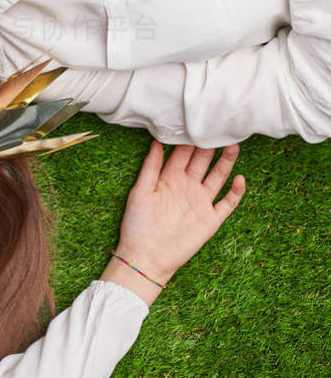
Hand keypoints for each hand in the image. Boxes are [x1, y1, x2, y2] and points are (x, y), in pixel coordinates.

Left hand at [101, 142, 245, 305]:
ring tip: (233, 145)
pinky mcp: (211, 219)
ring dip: (226, 162)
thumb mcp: (140, 190)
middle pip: (202, 161)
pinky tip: (239, 178)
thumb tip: (155, 140)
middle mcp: (187, 187)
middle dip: (210, 145)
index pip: (182, 154)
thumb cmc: (137, 223)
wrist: (146, 256)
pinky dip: (235, 191)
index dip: (189, 139)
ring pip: (217, 177)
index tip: (196, 122)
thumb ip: (150, 167)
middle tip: (219, 127)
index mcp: (169, 178)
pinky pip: (227, 203)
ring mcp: (200, 202)